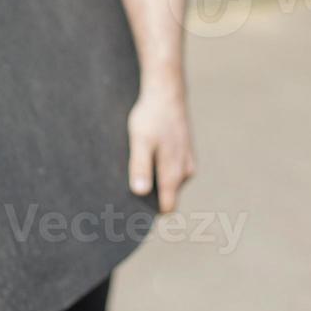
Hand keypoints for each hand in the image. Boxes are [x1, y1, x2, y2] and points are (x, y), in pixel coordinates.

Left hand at [127, 79, 195, 213]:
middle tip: (124, 197)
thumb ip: (140, 166)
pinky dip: (158, 172)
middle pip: (167, 198)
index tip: (132, 218)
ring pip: (169, 185)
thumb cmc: (151, 117)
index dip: (150, 214)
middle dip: (149, 200)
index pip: (167, 207)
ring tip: (132, 176)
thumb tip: (140, 192)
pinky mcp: (183, 154)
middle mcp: (184, 172)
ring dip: (154, 184)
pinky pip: (170, 172)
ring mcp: (186, 163)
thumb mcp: (140, 141)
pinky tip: (144, 163)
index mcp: (174, 172)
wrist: (166, 92)